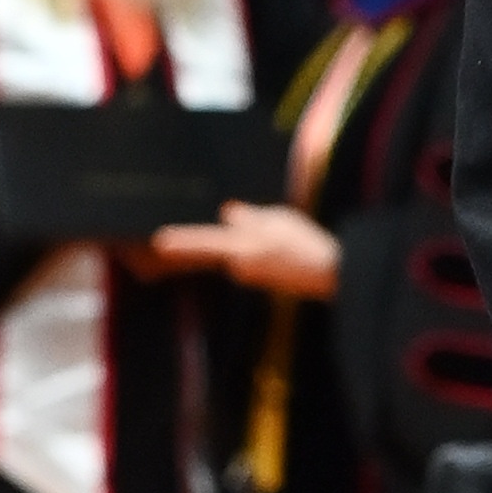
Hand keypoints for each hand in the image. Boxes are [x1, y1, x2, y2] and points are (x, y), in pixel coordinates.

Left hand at [136, 199, 339, 298]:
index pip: (205, 243)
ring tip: (283, 234)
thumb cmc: (306, 244)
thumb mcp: (278, 220)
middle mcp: (242, 267)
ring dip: (252, 239)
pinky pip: (253, 257)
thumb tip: (228, 213)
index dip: (182, 242)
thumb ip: (249, 218)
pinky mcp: (263, 279)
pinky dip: (262, 248)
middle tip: (247, 231)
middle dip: (228, 235)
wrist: (331, 274)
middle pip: (223, 247)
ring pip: (240, 250)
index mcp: (242, 250)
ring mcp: (252, 275)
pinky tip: (286, 245)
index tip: (160, 242)